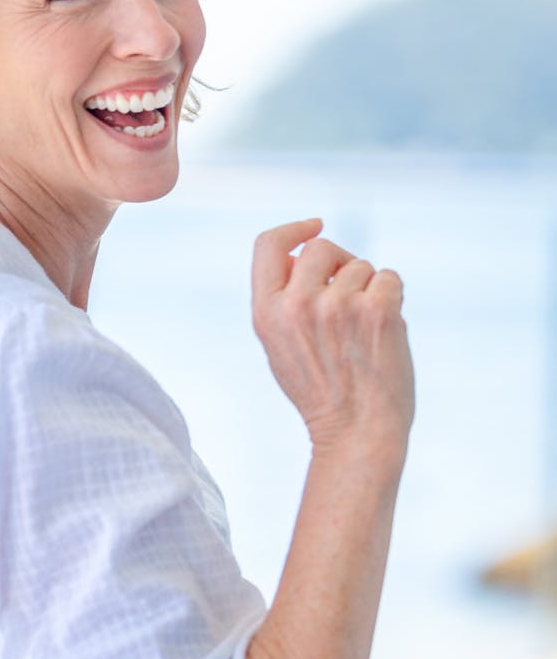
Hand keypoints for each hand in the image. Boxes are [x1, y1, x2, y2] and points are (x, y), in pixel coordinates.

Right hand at [251, 218, 414, 463]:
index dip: (293, 229)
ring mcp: (338, 306)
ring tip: (363, 332)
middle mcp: (297, 304)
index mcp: (265, 312)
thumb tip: (305, 256)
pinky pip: (389, 278)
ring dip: (369, 290)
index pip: (268, 245)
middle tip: (349, 296)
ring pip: (361, 266)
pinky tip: (384, 331)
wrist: (357, 433)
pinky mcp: (378, 310)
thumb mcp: (279, 345)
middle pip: (322, 248)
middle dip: (340, 263)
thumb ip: (282, 300)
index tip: (313, 225)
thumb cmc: (320, 391)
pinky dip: (392, 298)